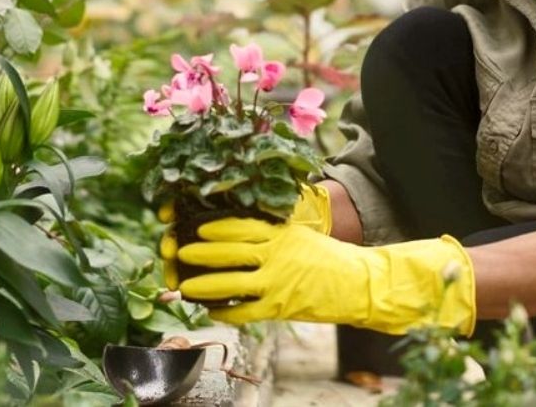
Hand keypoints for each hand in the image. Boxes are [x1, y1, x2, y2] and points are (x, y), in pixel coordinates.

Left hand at [176, 217, 474, 334]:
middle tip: (178, 251)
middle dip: (200, 252)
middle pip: (229, 252)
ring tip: (185, 285)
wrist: (357, 284)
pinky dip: (226, 312)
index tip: (195, 226)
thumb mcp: (301, 234)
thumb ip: (275, 229)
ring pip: (231, 282)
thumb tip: (247, 223)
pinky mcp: (280, 307)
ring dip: (204, 284)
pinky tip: (212, 311)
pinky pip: (245, 311)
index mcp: (281, 233)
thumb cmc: (329, 258)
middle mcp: (276, 255)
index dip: (215, 227)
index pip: (240, 226)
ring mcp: (277, 283)